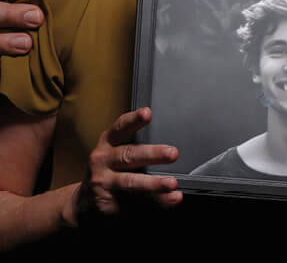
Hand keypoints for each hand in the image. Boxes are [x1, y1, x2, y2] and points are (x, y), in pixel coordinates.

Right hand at [64, 107, 181, 223]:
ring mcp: (103, 184)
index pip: (121, 128)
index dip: (133, 120)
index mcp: (108, 143)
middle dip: (152, 154)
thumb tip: (168, 148)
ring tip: (171, 183)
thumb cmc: (107, 170)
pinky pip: (134, 203)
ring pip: (130, 182)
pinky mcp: (107, 204)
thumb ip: (136, 146)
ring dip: (153, 184)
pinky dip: (155, 202)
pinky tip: (170, 200)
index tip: (147, 113)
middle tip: (173, 153)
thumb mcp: (115, 152)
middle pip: (129, 156)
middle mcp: (103, 161)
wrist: (81, 203)